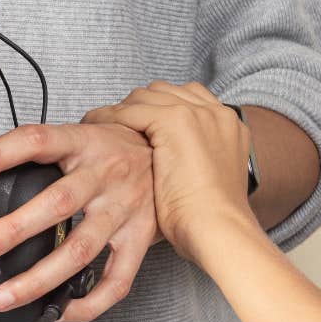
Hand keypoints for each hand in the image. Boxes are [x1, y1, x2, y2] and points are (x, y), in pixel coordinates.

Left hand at [0, 117, 159, 321]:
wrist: (171, 151)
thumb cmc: (110, 147)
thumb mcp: (77, 135)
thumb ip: (39, 151)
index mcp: (83, 142)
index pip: (35, 141)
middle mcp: (106, 175)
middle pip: (58, 203)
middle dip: (15, 230)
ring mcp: (126, 210)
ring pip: (80, 250)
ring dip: (38, 278)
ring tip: (2, 297)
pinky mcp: (142, 239)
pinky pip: (116, 281)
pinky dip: (86, 303)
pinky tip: (56, 313)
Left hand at [81, 81, 259, 263]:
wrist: (217, 228)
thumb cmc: (207, 220)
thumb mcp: (204, 184)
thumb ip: (190, 164)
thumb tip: (162, 168)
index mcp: (227, 126)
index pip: (186, 100)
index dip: (156, 109)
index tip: (135, 124)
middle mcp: (215, 113)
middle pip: (165, 93)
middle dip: (136, 106)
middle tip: (112, 123)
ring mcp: (197, 114)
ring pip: (146, 97)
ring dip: (119, 110)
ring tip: (97, 124)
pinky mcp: (175, 121)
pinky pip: (132, 110)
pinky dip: (109, 117)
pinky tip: (93, 128)